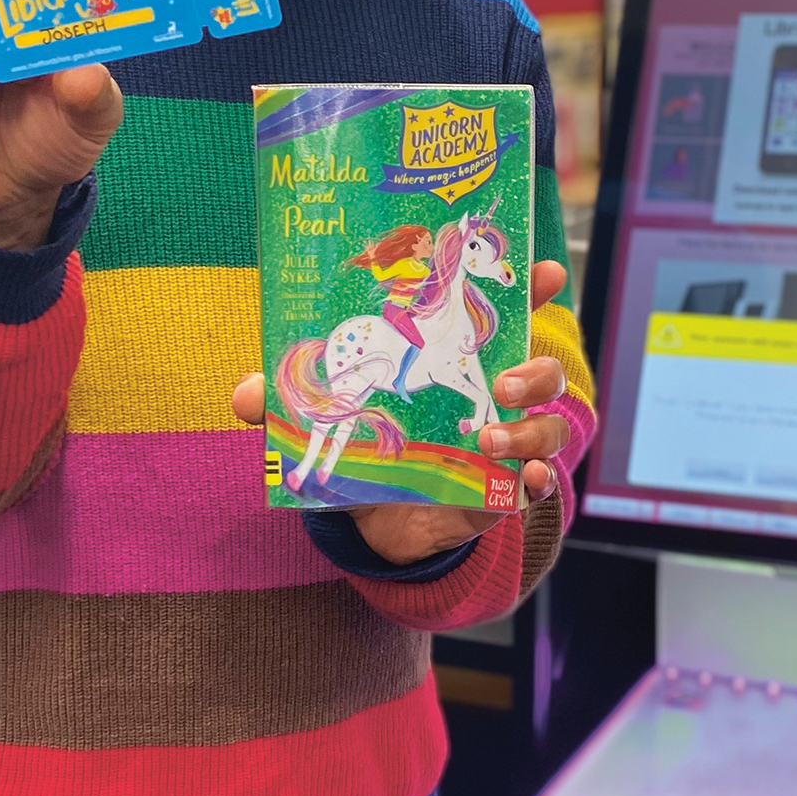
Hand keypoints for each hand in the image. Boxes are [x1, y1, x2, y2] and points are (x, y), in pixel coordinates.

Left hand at [231, 260, 572, 565]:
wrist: (376, 524)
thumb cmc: (364, 452)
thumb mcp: (327, 423)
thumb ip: (290, 404)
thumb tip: (246, 395)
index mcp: (455, 365)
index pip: (503, 318)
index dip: (530, 290)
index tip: (546, 271)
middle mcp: (492, 401)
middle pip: (543, 371)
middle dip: (535, 369)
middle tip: (502, 379)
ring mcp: (505, 446)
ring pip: (550, 426)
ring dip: (530, 428)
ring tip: (490, 438)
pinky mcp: (503, 493)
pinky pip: (540, 484)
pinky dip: (539, 479)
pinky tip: (525, 479)